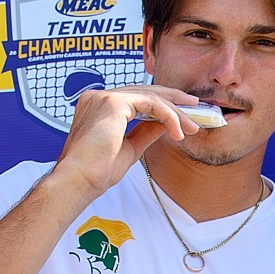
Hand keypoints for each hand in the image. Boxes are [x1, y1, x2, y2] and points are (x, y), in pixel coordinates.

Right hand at [50, 85, 202, 202]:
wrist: (78, 181)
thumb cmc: (96, 172)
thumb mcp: (130, 148)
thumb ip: (146, 132)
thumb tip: (165, 124)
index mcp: (98, 106)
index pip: (136, 98)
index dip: (161, 105)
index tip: (182, 115)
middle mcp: (99, 97)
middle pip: (145, 92)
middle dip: (174, 101)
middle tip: (196, 109)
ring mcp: (104, 96)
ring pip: (150, 96)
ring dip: (176, 111)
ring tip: (192, 126)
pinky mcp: (112, 102)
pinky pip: (150, 103)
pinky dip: (168, 115)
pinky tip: (178, 131)